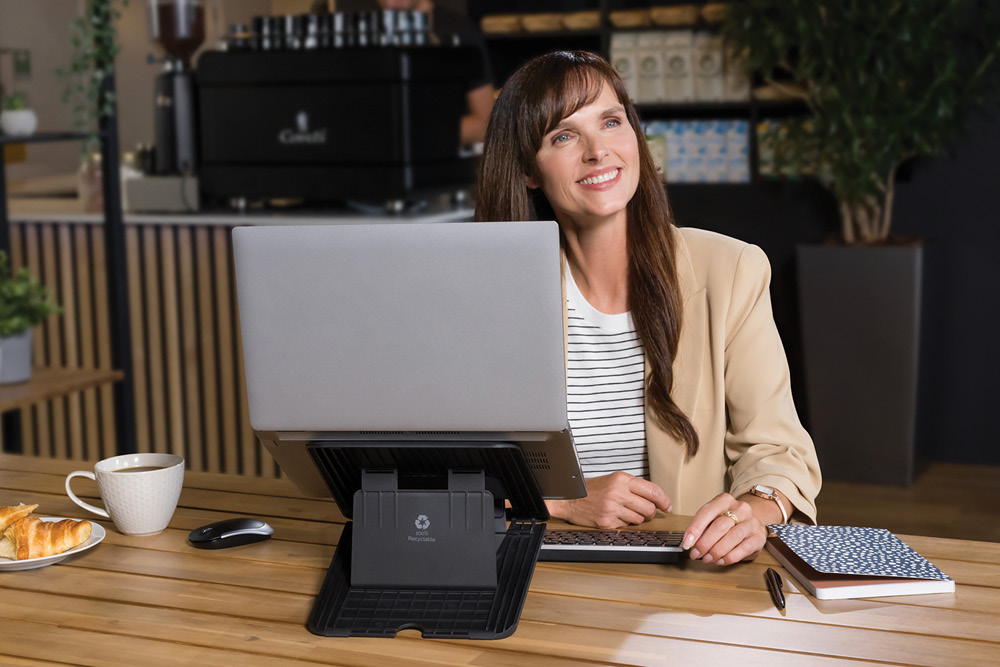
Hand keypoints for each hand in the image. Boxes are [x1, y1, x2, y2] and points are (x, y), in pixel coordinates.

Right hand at [545, 471, 670, 528]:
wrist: (571, 498)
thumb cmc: (593, 489)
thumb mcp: (614, 480)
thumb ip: (634, 487)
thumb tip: (656, 498)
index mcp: (621, 479)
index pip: (653, 490)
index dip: (664, 500)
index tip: (667, 506)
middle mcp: (617, 493)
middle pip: (649, 508)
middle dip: (650, 512)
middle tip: (645, 511)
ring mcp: (612, 508)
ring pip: (639, 519)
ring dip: (637, 519)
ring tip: (625, 512)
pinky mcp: (606, 522)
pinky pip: (626, 526)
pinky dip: (624, 523)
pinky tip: (615, 516)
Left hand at [682, 493, 767, 565]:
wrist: (753, 520)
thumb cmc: (729, 520)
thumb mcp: (714, 517)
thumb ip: (702, 528)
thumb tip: (690, 542)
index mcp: (724, 500)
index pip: (707, 512)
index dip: (695, 529)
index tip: (687, 543)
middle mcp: (740, 509)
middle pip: (720, 526)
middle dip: (705, 543)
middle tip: (696, 554)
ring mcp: (751, 522)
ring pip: (732, 537)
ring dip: (716, 551)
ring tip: (707, 558)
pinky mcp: (759, 537)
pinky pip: (744, 548)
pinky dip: (730, 557)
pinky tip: (721, 560)